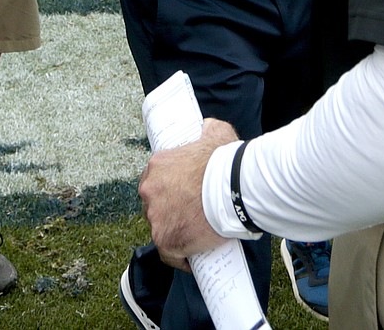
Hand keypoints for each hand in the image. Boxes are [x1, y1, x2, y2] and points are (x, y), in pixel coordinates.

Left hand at [140, 119, 238, 269]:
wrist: (233, 187)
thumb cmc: (224, 160)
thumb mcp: (215, 132)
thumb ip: (207, 128)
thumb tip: (205, 126)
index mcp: (157, 166)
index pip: (154, 180)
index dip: (167, 188)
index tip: (180, 193)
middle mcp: (150, 192)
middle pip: (154, 205)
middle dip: (168, 209)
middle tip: (190, 211)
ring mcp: (156, 218)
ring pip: (161, 229)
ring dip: (174, 231)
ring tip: (195, 232)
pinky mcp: (166, 241)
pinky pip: (169, 255)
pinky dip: (180, 257)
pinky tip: (191, 257)